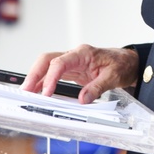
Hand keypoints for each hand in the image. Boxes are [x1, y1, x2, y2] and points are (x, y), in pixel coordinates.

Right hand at [21, 44, 138, 104]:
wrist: (128, 62)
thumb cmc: (121, 64)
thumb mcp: (113, 76)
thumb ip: (97, 87)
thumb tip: (83, 99)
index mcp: (83, 53)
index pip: (60, 63)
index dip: (51, 78)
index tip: (46, 93)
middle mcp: (74, 56)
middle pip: (47, 60)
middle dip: (34, 74)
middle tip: (25, 91)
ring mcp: (72, 63)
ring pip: (47, 67)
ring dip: (36, 79)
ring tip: (27, 94)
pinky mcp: (72, 71)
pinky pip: (54, 74)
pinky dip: (45, 83)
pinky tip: (39, 93)